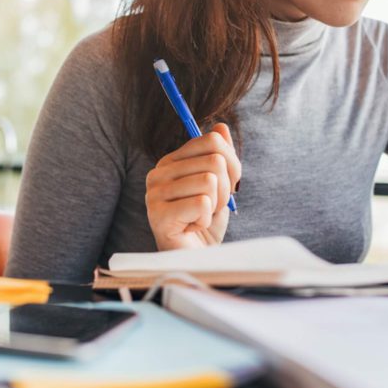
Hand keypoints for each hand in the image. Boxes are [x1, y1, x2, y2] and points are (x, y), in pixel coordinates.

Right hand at [145, 123, 241, 250]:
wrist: (196, 261)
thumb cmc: (205, 225)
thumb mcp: (220, 187)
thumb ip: (220, 157)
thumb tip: (221, 127)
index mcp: (171, 162)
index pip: (212, 141)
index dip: (232, 165)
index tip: (226, 187)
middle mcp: (158, 173)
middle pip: (215, 160)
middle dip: (226, 189)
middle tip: (211, 208)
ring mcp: (155, 193)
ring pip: (209, 181)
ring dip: (215, 205)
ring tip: (200, 218)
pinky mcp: (158, 214)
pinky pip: (201, 203)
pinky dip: (205, 219)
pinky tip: (192, 227)